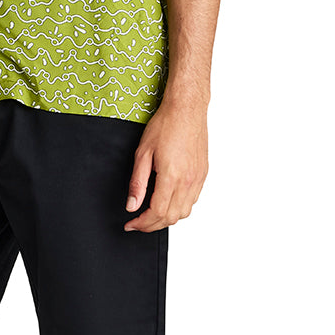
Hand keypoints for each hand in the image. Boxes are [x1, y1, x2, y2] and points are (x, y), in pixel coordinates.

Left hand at [123, 99, 208, 231]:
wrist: (187, 109)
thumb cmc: (165, 125)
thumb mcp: (142, 153)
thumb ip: (138, 183)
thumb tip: (132, 205)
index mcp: (172, 177)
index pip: (157, 212)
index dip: (142, 223)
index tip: (132, 224)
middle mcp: (188, 181)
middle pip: (171, 217)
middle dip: (152, 225)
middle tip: (138, 223)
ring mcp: (198, 179)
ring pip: (184, 212)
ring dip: (167, 218)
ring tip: (151, 215)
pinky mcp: (203, 174)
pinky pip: (192, 200)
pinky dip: (179, 208)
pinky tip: (168, 202)